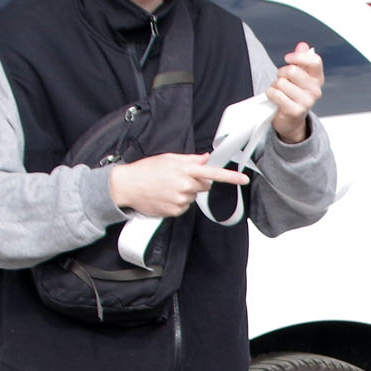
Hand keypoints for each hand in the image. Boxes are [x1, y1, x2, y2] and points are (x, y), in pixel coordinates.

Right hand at [107, 152, 249, 217]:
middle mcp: (185, 185)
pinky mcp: (175, 211)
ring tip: (167, 187)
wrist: (127, 186)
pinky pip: (184, 207)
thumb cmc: (146, 170)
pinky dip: (177, 202)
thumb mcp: (169, 158)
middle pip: (204, 186)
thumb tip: (205, 158)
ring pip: (193, 197)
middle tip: (178, 178)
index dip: (230, 177)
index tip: (243, 179)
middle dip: (196, 182)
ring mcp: (180, 200)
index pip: (213, 173)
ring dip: (185, 192)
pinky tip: (165, 196)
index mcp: (185, 169)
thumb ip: (190, 159)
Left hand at [265, 43, 323, 141]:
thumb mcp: (299, 76)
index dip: (299, 57)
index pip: (315, 61)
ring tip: (279, 92)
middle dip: (281, 73)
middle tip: (281, 80)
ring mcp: (307, 102)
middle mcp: (315, 90)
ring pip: (282, 83)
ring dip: (275, 86)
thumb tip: (303, 45)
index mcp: (318, 79)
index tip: (287, 58)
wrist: (291, 120)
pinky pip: (276, 94)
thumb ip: (301, 60)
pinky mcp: (295, 111)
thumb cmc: (293, 95)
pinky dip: (271, 94)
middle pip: (292, 70)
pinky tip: (275, 99)